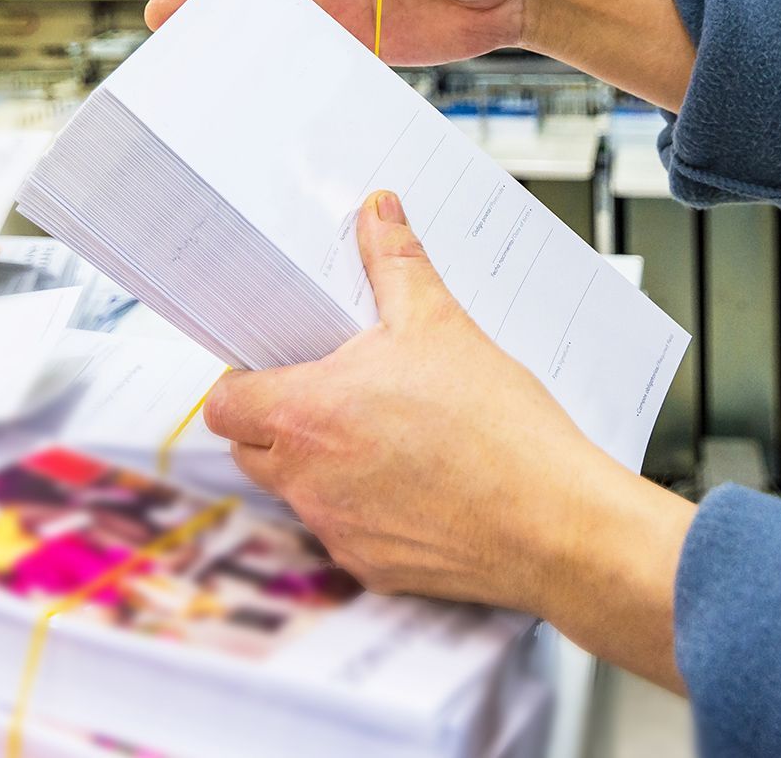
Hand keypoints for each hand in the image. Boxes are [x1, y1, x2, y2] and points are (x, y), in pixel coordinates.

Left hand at [203, 190, 694, 691]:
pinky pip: (344, 532)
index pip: (225, 402)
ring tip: (389, 434)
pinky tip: (418, 483)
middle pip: (250, 449)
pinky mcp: (371, 567)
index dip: (244, 379)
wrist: (555, 523)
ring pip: (297, 492)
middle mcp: (307, 480)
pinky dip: (366, 508)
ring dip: (323, 464)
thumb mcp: (442, 324)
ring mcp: (336, 530)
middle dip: (277, 421)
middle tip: (335, 393)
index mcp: (308, 413)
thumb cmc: (500, 431)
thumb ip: (397, 262)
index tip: (280, 365)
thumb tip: (377, 214)